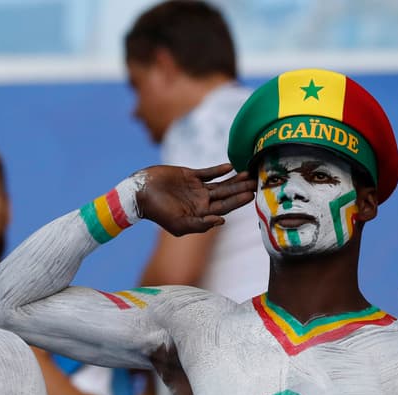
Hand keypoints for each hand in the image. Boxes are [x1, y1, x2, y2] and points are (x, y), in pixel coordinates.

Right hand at [135, 164, 255, 235]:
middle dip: (241, 189)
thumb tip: (222, 222)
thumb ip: (201, 224)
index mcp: (202, 214)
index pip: (225, 207)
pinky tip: (231, 166)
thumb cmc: (158, 212)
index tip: (251, 195)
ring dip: (235, 179)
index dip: (238, 201)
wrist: (140, 193)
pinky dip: (219, 169)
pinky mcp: (190, 175)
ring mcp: (197, 188)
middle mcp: (202, 201)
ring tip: (249, 173)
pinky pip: (209, 172)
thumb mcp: (180, 224)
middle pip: (227, 194)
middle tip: (257, 182)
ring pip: (221, 183)